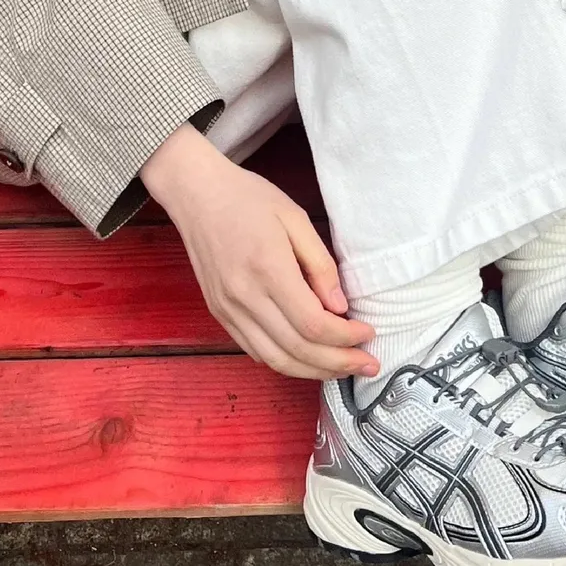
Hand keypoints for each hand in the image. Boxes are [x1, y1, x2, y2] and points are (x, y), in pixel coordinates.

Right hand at [141, 124, 376, 380]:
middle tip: (367, 364)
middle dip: (337, 363)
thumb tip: (340, 307)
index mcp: (268, 269)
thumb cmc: (248, 198)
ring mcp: (228, 309)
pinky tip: (308, 357)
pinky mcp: (219, 313)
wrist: (196, 194)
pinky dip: (286, 361)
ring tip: (343, 368)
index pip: (312, 324)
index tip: (368, 334)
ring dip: (313, 371)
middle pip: (297, 350)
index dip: (345, 337)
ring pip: (274, 360)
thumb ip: (320, 264)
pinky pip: (255, 350)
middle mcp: (244, 297)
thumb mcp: (296, 218)